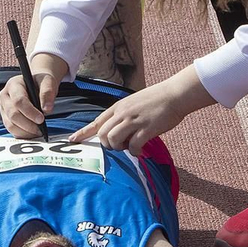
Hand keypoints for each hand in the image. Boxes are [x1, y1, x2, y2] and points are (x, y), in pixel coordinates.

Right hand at [0, 69, 59, 136]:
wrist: (35, 85)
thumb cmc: (40, 83)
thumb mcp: (47, 81)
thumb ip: (48, 92)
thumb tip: (47, 109)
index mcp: (13, 85)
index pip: (18, 100)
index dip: (30, 112)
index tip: (41, 119)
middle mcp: (5, 97)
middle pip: (13, 114)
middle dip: (28, 124)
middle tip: (41, 129)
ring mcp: (4, 109)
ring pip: (10, 125)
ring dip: (26, 131)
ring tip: (38, 132)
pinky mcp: (6, 118)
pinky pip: (12, 130)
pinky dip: (23, 134)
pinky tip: (33, 133)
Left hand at [69, 68, 213, 153]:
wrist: (175, 94)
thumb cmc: (157, 99)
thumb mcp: (134, 103)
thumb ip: (123, 115)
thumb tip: (118, 131)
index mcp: (118, 107)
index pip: (96, 122)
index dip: (83, 133)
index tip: (72, 140)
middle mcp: (123, 113)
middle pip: (102, 134)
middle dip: (107, 145)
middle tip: (120, 145)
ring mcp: (134, 121)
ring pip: (113, 140)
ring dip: (119, 148)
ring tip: (130, 146)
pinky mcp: (146, 129)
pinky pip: (132, 146)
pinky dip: (134, 152)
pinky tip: (141, 151)